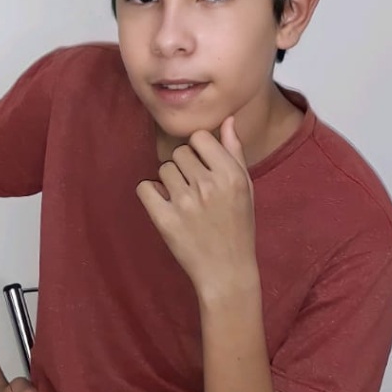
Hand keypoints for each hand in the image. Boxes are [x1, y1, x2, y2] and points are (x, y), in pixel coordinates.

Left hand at [135, 115, 256, 296]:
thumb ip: (234, 152)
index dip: (200, 150)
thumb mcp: (246, 188)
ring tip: (184, 202)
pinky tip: (165, 206)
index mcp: (231, 175)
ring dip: (170, 182)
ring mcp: (185, 203)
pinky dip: (151, 195)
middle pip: (180, 152)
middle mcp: (208, 185)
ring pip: (164, 169)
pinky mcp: (165, 219)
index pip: (200, 137)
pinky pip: (145, 187)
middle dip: (185, 167)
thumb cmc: (238, 227)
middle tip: (195, 189)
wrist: (227, 271)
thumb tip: (227, 120)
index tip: (204, 167)